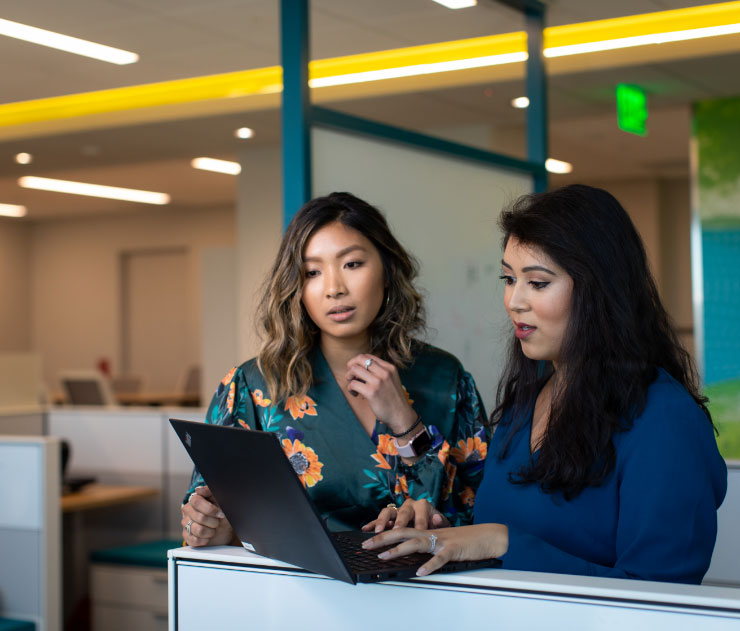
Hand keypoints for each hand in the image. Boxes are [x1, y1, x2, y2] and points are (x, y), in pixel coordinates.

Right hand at [181, 486, 236, 546]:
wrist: (224, 530)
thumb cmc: (221, 513)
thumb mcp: (219, 500)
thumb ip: (210, 492)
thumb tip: (198, 490)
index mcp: (194, 500)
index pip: (196, 501)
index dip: (210, 509)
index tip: (220, 514)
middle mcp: (188, 511)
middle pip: (199, 517)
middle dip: (213, 522)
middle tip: (217, 522)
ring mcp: (185, 523)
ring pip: (198, 530)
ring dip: (210, 531)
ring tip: (213, 529)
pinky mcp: (186, 536)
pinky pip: (194, 540)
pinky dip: (205, 539)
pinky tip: (208, 536)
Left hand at [345, 354, 416, 434]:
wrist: (401, 415)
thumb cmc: (393, 399)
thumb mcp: (391, 380)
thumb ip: (380, 372)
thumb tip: (360, 367)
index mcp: (389, 367)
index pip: (367, 356)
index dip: (357, 361)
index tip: (356, 371)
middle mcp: (384, 372)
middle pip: (359, 359)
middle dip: (350, 366)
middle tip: (351, 376)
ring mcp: (378, 381)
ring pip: (354, 369)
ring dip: (349, 377)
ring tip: (353, 387)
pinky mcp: (371, 392)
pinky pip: (353, 384)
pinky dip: (350, 389)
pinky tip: (355, 395)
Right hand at [362, 498, 449, 532]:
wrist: (432, 521)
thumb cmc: (436, 524)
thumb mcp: (442, 524)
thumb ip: (441, 522)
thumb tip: (436, 518)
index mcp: (422, 505)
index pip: (421, 514)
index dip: (420, 523)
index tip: (419, 531)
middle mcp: (409, 505)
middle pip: (403, 511)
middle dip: (400, 521)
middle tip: (396, 531)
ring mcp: (398, 510)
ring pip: (388, 512)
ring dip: (383, 521)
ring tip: (379, 531)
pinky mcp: (389, 517)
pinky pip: (379, 519)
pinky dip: (372, 523)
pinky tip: (365, 529)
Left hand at [362, 523, 507, 576]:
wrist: (488, 537)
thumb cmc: (466, 540)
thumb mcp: (442, 541)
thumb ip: (427, 546)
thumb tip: (410, 554)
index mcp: (428, 531)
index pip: (402, 530)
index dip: (385, 533)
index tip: (368, 538)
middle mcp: (432, 533)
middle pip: (403, 532)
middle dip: (383, 538)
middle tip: (366, 545)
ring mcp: (442, 540)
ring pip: (417, 543)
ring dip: (398, 550)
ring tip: (384, 557)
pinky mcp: (454, 550)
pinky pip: (440, 558)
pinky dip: (429, 565)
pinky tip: (420, 572)